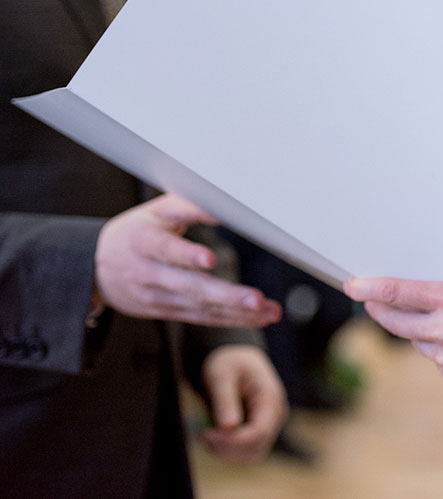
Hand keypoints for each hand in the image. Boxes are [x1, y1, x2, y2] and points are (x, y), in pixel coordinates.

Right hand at [94, 194, 280, 326]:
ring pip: (200, 307)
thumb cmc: (137, 231)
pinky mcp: (168, 312)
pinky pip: (203, 318)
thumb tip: (225, 201)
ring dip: (238, 312)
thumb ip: (190, 205)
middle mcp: (149, 273)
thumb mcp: (156, 211)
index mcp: (143, 241)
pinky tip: (258, 317)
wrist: (97, 269)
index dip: (186, 255)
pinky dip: (232, 319)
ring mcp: (158, 297)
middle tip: (255, 299)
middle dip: (225, 295)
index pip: (165, 248)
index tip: (208, 259)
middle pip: (189, 286)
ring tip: (268, 310)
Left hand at [199, 344, 287, 463]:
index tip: (206, 434)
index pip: (259, 432)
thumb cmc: (228, 363)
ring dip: (227, 453)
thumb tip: (228, 427)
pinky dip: (228, 451)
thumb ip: (225, 400)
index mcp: (269, 397)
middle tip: (203, 435)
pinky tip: (213, 437)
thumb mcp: (220, 375)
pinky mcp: (260, 430)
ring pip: (252, 454)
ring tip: (206, 435)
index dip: (232, 440)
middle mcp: (275, 414)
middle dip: (227, 448)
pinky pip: (247, 451)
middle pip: (256, 447)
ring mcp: (269, 424)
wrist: (235, 359)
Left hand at [344, 278, 442, 386]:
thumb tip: (416, 293)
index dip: (367, 288)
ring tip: (441, 317)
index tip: (351, 284)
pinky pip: (433, 355)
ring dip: (415, 327)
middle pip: (393, 320)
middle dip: (378, 309)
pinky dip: (438, 345)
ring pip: (414, 339)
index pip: (395, 292)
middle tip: (370, 300)